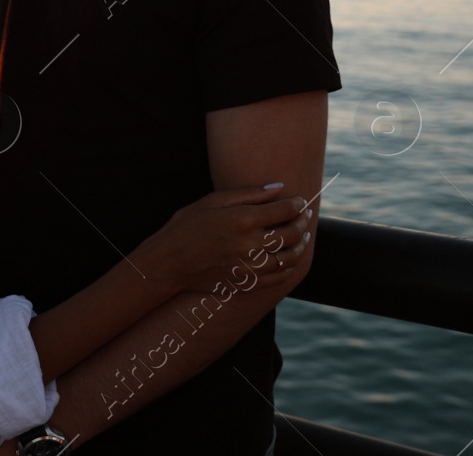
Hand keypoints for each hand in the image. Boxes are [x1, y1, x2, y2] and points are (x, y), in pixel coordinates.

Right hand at [135, 183, 311, 294]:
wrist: (168, 263)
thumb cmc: (187, 226)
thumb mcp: (213, 201)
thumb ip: (248, 193)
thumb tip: (279, 187)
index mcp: (242, 220)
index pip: (284, 211)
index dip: (297, 204)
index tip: (300, 200)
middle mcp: (249, 245)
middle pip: (292, 234)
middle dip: (302, 222)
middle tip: (304, 215)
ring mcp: (249, 268)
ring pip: (289, 258)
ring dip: (301, 245)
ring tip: (303, 236)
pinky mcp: (246, 284)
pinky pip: (278, 277)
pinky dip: (290, 267)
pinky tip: (289, 258)